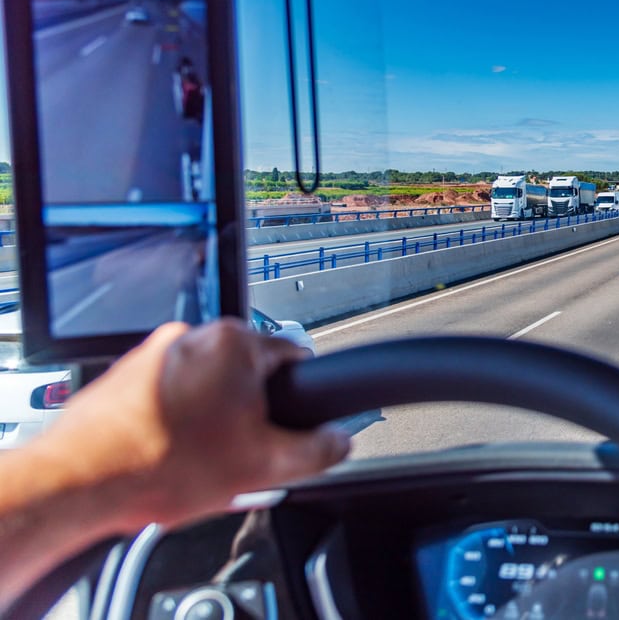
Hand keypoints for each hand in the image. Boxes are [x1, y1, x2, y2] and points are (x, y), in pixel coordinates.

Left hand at [40, 318, 349, 530]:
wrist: (80, 482)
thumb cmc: (160, 464)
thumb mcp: (264, 466)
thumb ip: (317, 450)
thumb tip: (339, 440)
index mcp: (233, 343)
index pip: (295, 356)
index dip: (302, 397)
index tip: (290, 423)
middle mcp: (192, 336)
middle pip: (246, 377)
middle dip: (247, 416)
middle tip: (236, 455)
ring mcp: (153, 353)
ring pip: (205, 388)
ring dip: (209, 421)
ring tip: (195, 462)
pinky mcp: (124, 376)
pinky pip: (168, 396)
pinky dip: (173, 423)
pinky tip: (167, 458)